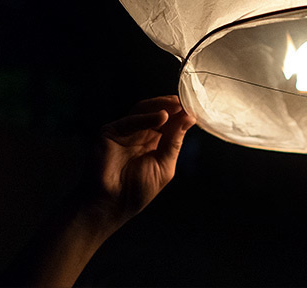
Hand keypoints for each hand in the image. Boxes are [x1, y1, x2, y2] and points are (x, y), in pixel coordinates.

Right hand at [83, 95, 195, 231]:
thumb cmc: (137, 191)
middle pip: (158, 111)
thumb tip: (189, 119)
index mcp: (155, 142)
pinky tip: (161, 117)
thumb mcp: (164, 166)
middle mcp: (141, 133)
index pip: (171, 121)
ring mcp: (125, 131)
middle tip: (187, 101)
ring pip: (144, 110)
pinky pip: (130, 120)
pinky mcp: (111, 132)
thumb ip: (174, 142)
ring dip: (161, 106)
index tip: (195, 106)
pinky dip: (146, 117)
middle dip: (174, 106)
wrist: (111, 205)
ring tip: (177, 106)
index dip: (182, 114)